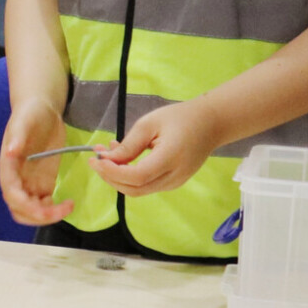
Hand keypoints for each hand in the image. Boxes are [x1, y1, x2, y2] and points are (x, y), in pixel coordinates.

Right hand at [0, 97, 74, 225]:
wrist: (42, 110)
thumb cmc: (31, 113)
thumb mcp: (24, 121)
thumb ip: (17, 136)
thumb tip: (10, 152)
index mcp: (8, 167)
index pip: (11, 194)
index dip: (25, 206)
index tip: (45, 207)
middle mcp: (16, 179)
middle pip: (19, 210)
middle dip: (37, 217)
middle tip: (61, 210)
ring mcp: (29, 183)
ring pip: (30, 211)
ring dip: (46, 216)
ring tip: (66, 206)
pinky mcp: (42, 183)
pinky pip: (43, 205)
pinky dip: (53, 210)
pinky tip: (66, 202)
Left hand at [92, 100, 222, 197]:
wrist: (211, 124)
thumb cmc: (180, 118)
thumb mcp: (150, 124)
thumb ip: (129, 145)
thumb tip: (107, 160)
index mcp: (170, 159)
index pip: (136, 177)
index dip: (111, 172)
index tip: (95, 159)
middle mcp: (174, 177)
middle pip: (134, 189)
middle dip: (109, 176)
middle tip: (96, 156)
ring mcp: (175, 182)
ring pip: (138, 189)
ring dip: (117, 176)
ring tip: (107, 152)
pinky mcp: (173, 182)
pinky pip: (146, 185)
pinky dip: (129, 176)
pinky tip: (122, 158)